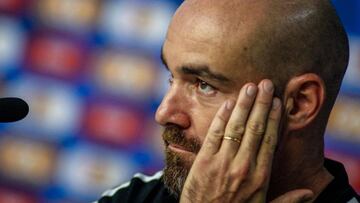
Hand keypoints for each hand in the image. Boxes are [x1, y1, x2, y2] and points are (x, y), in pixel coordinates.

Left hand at [180, 79, 312, 202]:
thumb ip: (287, 201)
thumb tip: (309, 194)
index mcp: (261, 175)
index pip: (270, 139)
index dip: (274, 119)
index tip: (278, 102)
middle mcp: (244, 165)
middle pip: (256, 128)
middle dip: (262, 104)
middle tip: (266, 84)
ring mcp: (223, 162)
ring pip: (236, 127)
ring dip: (244, 105)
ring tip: (250, 87)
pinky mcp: (204, 161)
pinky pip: (214, 133)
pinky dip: (221, 117)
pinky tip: (227, 103)